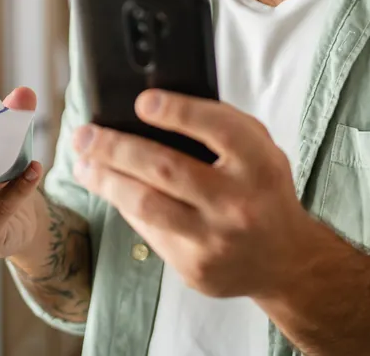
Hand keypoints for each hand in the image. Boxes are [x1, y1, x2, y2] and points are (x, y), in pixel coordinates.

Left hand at [71, 90, 310, 300]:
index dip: (178, 112)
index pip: (218, 129)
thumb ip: (220, 125)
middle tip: (85, 134)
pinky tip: (111, 189)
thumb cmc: (263, 188)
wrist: (286, 259)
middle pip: (166, 169)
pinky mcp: (194, 268)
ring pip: (147, 205)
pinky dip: (126, 205)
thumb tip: (157, 106)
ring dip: (106, 180)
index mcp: (259, 163)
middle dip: (116, 148)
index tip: (143, 102)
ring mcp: (214, 240)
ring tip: (82, 163)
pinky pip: (149, 231)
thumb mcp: (259, 148)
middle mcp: (238, 202)